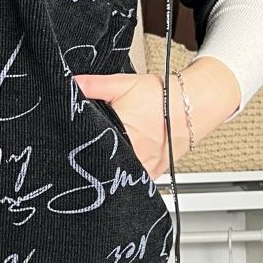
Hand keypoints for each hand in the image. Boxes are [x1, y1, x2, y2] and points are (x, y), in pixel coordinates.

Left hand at [73, 58, 240, 177]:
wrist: (194, 105)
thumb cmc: (163, 96)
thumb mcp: (124, 84)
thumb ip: (94, 85)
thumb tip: (69, 83)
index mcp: (123, 134)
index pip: (90, 147)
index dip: (78, 146)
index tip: (68, 144)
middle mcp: (134, 155)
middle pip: (101, 164)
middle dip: (89, 159)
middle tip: (80, 154)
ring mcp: (144, 168)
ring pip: (115, 175)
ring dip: (106, 168)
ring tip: (98, 160)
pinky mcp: (152, 174)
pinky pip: (132, 179)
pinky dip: (123, 174)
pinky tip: (116, 165)